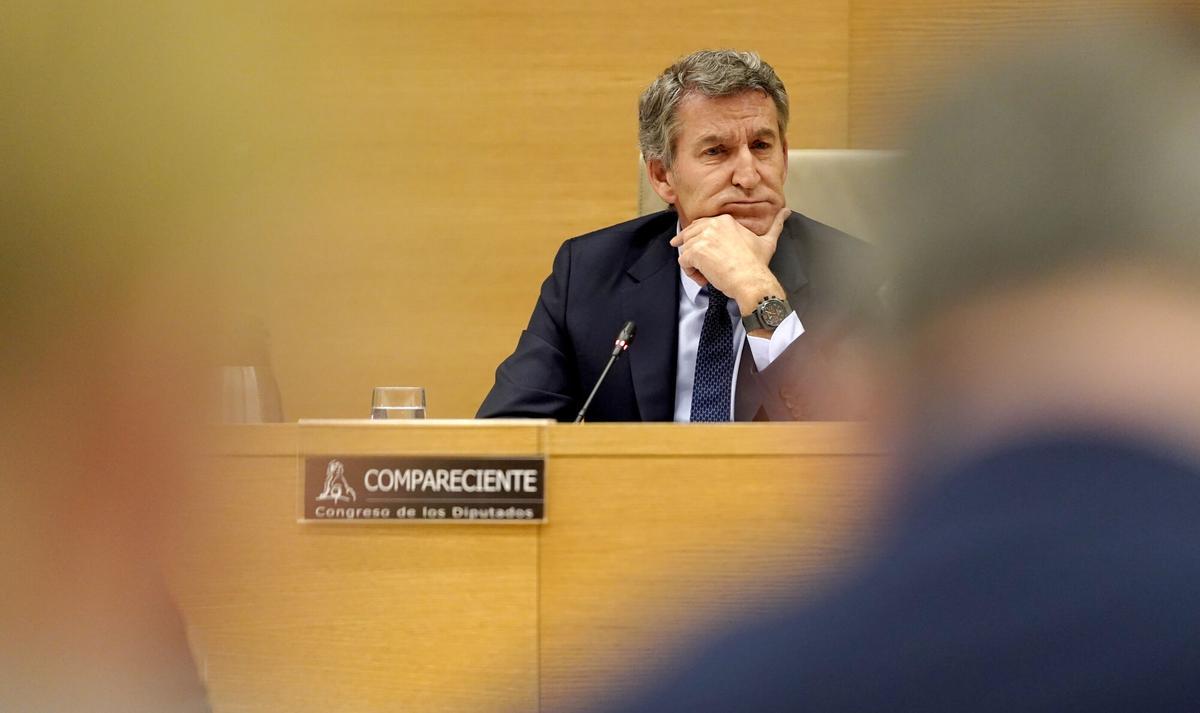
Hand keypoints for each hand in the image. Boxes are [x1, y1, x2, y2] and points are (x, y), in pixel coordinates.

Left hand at [669, 207, 790, 313]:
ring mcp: (703, 237)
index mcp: (726, 220)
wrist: (751, 279)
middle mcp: (712, 225)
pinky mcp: (695, 252)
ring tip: (706, 275)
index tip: (701, 249)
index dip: (698, 237)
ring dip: (693, 264)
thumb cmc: (758, 263)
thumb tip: (787, 212)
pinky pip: (684, 261)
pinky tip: (704, 279)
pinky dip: (690, 273)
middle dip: (690, 248)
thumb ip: (776, 224)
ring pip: (686, 249)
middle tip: (696, 262)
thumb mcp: (768, 241)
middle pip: (690, 234)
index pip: (702, 224)